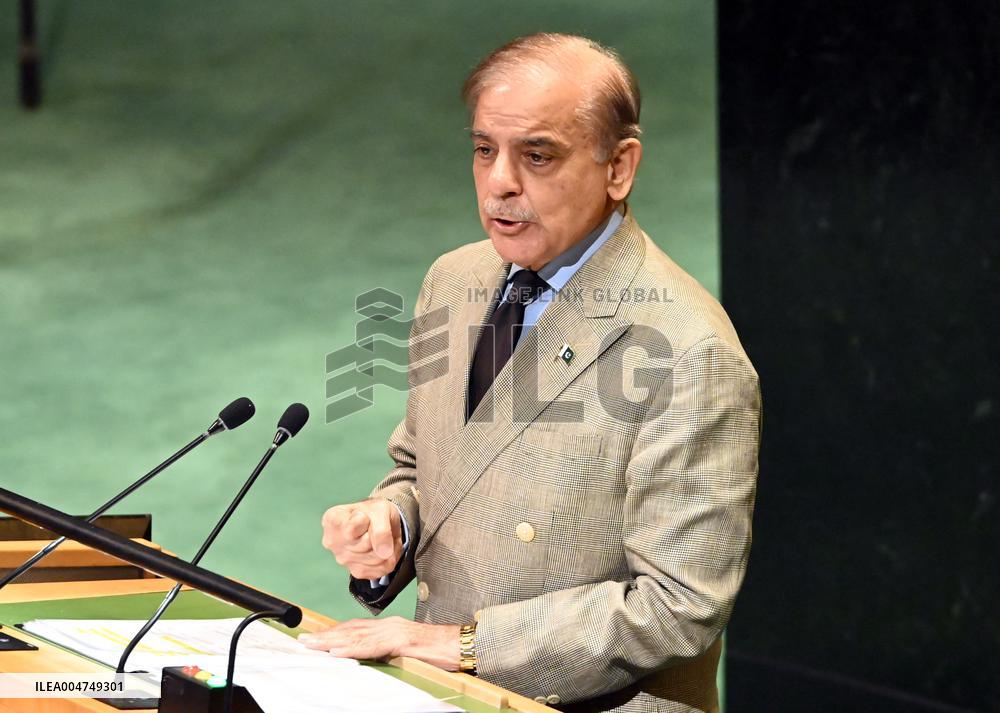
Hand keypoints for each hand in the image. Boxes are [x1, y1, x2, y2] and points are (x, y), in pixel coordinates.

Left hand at [298, 617, 460, 670]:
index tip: (315, 638)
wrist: (462, 644)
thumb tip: (372, 658)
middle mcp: (389, 625)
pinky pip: (372, 647)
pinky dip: (352, 650)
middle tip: (303, 640)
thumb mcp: (409, 651)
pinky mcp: (402, 642)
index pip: (356, 628)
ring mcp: (395, 631)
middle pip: (351, 630)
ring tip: (312, 645)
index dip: (334, 632)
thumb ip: (390, 650)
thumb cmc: (440, 650)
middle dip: (325, 636)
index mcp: (390, 627)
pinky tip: (337, 653)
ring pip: (357, 636)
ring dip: (331, 641)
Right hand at [321, 498, 402, 579]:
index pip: (354, 526)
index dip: (367, 520)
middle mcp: (333, 542)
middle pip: (366, 543)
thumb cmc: (373, 512)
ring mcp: (343, 560)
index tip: (365, 516)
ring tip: (381, 537)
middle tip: (375, 526)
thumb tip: (384, 553)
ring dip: (388, 547)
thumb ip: (381, 529)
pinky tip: (381, 548)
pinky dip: (389, 558)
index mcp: (332, 520)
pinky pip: (382, 568)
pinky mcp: (357, 572)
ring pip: (376, 558)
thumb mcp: (380, 509)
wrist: (378, 521)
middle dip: (378, 534)